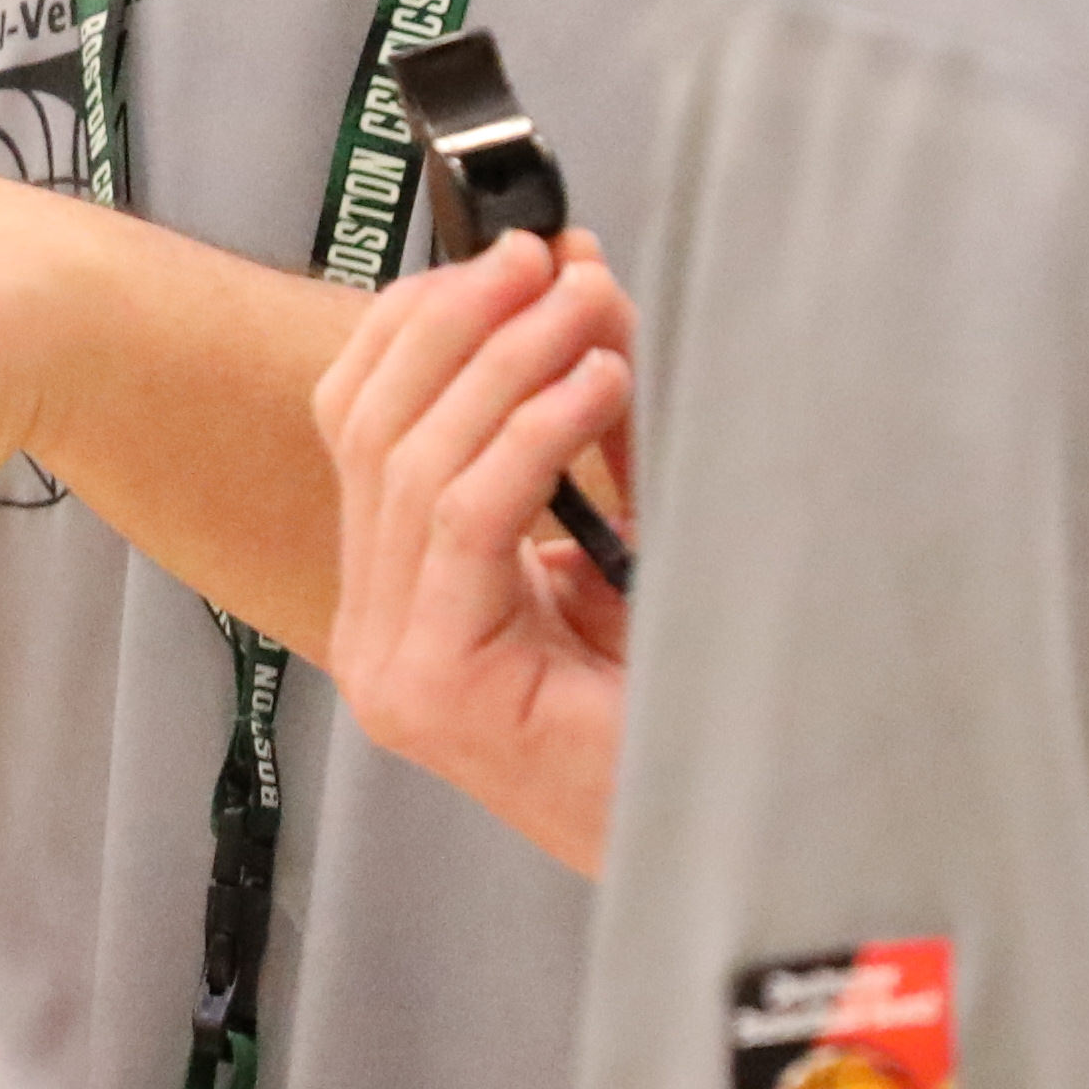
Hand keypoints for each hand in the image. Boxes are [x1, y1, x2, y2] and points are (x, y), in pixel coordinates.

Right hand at [313, 225, 639, 875]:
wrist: (730, 839)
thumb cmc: (681, 701)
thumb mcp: (621, 525)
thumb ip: (589, 413)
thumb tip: (578, 273)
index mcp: (400, 589)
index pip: (358, 415)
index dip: (424, 315)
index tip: (511, 249)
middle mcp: (375, 628)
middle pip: (372, 423)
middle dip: (464, 320)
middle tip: (551, 262)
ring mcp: (392, 665)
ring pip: (411, 461)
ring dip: (507, 363)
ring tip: (592, 313)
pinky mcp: (432, 689)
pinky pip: (464, 521)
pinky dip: (533, 435)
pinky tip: (599, 390)